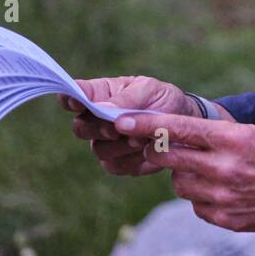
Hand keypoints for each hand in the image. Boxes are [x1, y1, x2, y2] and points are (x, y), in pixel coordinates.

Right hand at [64, 76, 196, 175]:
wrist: (184, 124)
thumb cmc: (163, 99)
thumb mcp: (150, 90)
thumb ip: (126, 98)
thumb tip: (101, 108)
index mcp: (101, 94)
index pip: (74, 95)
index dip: (70, 99)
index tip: (76, 102)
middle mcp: (97, 119)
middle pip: (80, 127)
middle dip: (99, 128)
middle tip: (118, 127)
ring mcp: (105, 143)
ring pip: (98, 149)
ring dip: (122, 144)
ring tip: (142, 137)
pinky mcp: (117, 163)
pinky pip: (115, 165)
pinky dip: (133, 158)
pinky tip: (147, 149)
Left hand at [113, 112, 254, 232]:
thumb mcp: (250, 133)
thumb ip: (212, 136)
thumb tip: (173, 137)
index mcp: (232, 138)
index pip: (179, 128)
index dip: (146, 124)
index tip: (121, 121)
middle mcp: (224, 166)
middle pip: (168, 157)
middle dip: (156, 150)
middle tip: (154, 147)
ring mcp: (222, 195)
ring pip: (178, 183)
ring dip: (183, 175)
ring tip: (208, 171)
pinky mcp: (223, 217)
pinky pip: (194, 204)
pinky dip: (200, 196)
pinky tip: (222, 191)